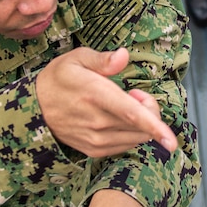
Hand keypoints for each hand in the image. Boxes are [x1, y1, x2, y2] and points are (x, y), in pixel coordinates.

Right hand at [36, 47, 177, 156]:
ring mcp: (96, 139)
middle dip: (150, 108)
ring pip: (137, 137)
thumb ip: (103, 59)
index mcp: (96, 95)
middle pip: (142, 126)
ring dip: (141, 122)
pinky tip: (117, 119)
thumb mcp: (77, 58)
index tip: (172, 141)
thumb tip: (124, 56)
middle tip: (134, 93)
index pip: (131, 114)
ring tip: (123, 104)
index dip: (155, 127)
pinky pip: (126, 145)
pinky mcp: (95, 150)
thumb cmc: (59, 79)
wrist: (34, 109)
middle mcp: (98, 122)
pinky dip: (131, 132)